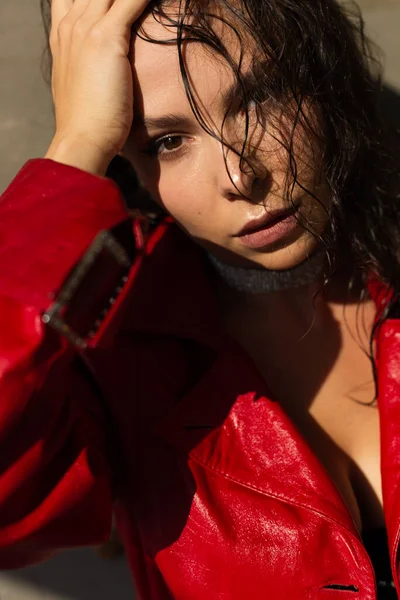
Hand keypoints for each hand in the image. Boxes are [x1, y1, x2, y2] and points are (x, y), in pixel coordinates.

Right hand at [45, 0, 149, 174]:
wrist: (83, 140)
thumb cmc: (89, 122)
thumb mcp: (83, 87)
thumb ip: (90, 69)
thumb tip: (105, 75)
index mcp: (63, 36)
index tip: (113, 6)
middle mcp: (70, 26)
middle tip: (137, 4)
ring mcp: (85, 29)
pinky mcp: (105, 38)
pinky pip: (131, 0)